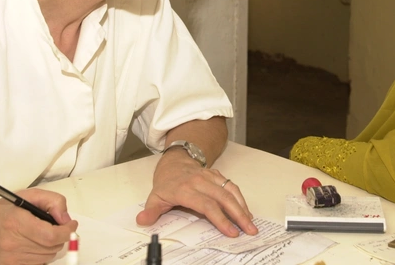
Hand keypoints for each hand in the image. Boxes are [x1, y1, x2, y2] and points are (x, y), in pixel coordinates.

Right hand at [0, 188, 77, 264]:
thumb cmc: (3, 211)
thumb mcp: (29, 195)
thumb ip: (52, 201)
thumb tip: (66, 219)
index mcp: (17, 222)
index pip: (51, 235)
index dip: (67, 231)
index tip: (71, 225)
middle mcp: (12, 242)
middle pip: (52, 247)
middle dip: (62, 236)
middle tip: (60, 227)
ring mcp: (11, 257)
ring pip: (48, 256)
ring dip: (53, 245)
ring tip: (45, 234)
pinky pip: (39, 263)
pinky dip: (43, 254)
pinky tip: (37, 244)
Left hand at [136, 150, 257, 236]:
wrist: (175, 161)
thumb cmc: (167, 183)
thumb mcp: (155, 197)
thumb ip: (151, 211)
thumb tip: (142, 220)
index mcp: (185, 189)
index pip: (206, 205)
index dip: (220, 219)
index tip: (230, 232)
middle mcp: (200, 181)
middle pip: (224, 198)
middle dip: (239, 215)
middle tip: (250, 230)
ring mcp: (211, 176)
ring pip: (231, 191)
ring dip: (243, 207)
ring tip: (252, 223)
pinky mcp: (218, 175)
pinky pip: (232, 186)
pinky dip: (241, 199)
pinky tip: (246, 211)